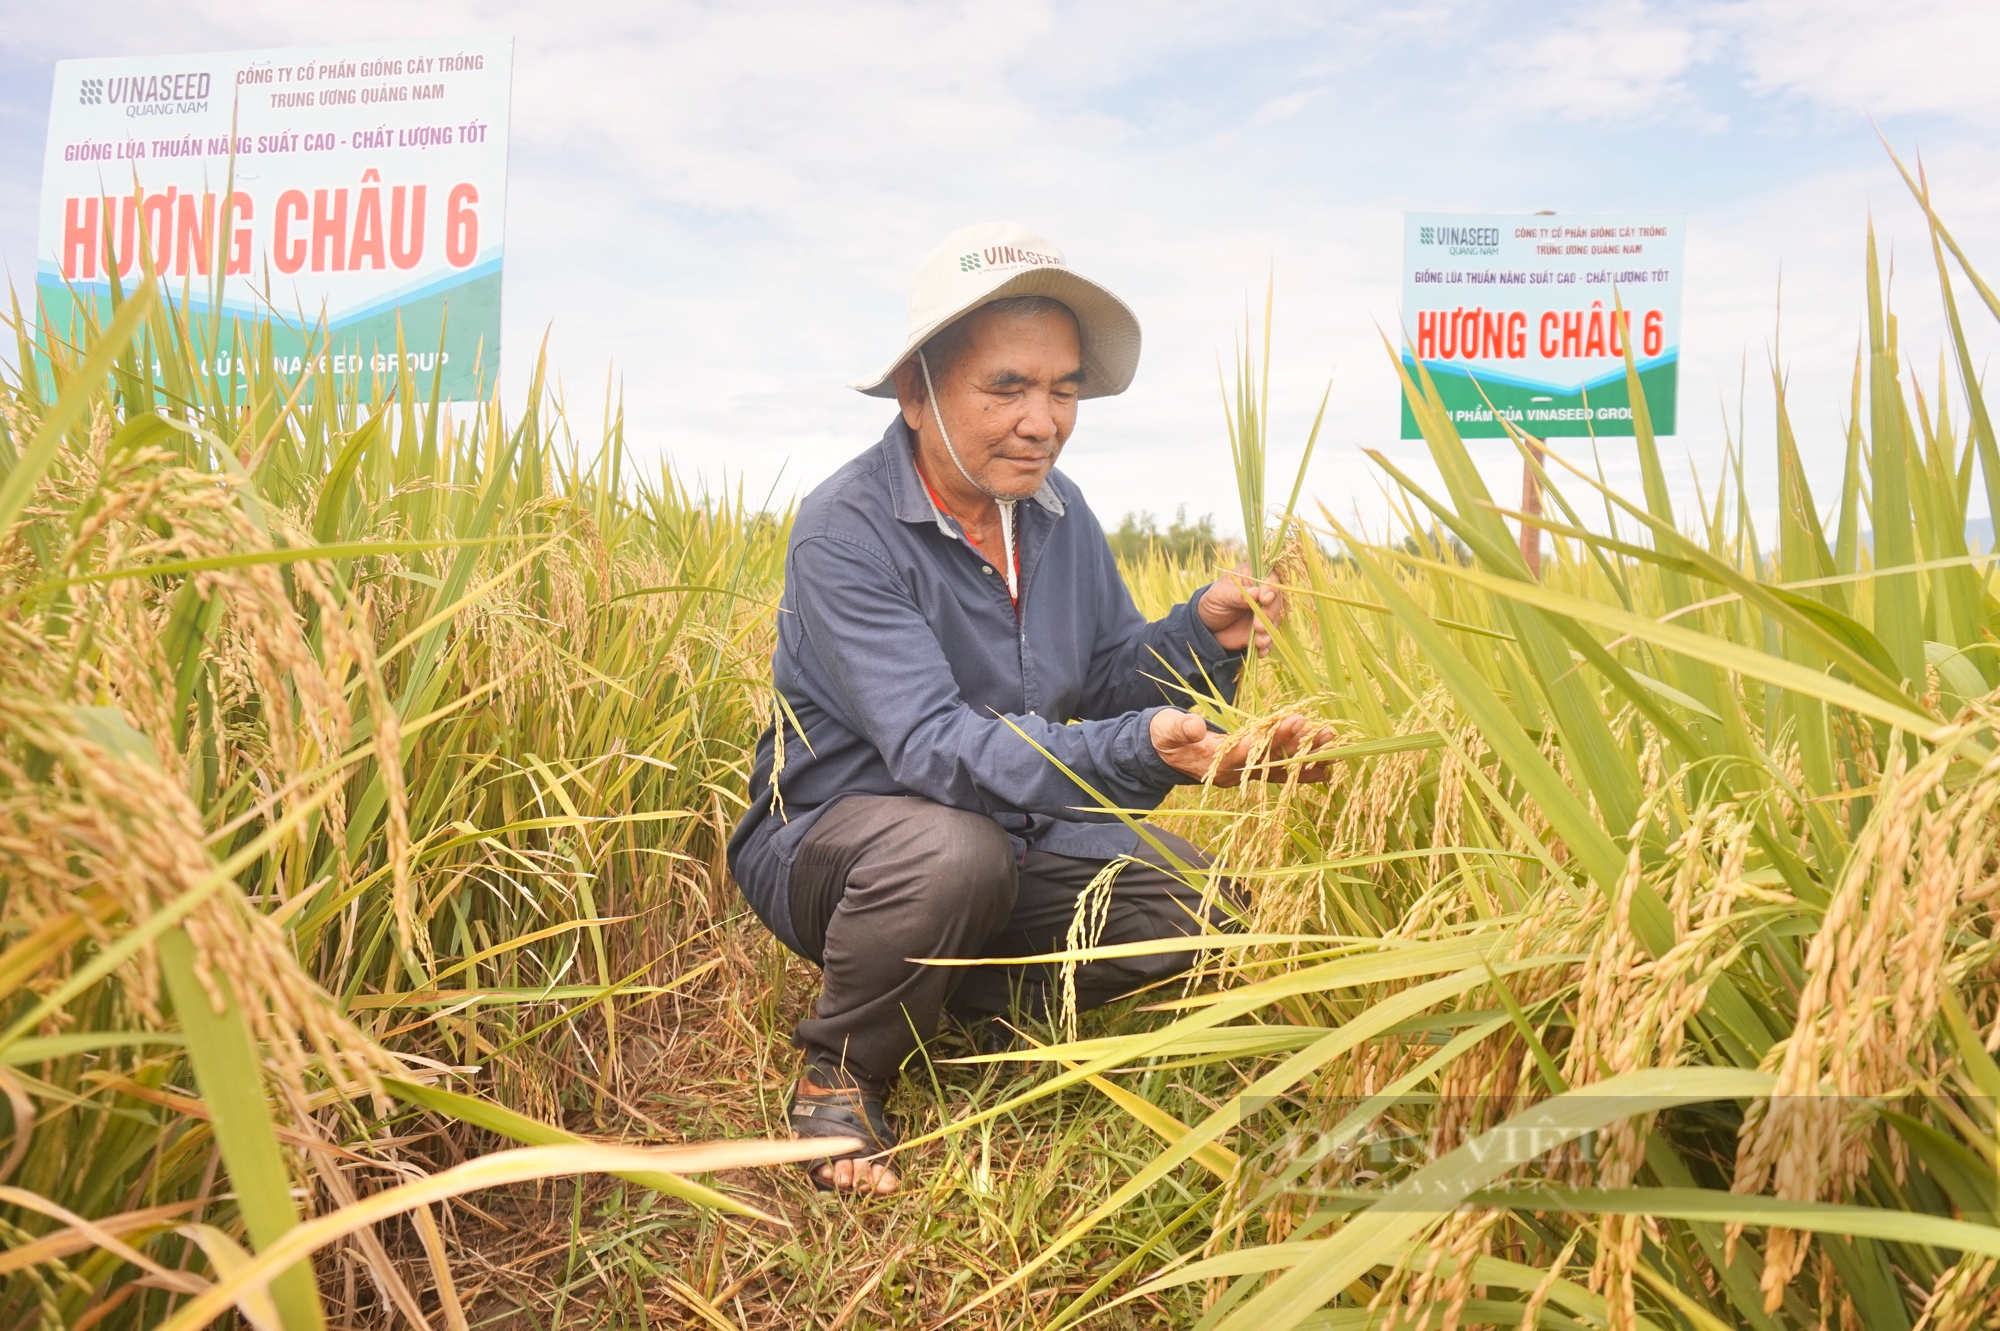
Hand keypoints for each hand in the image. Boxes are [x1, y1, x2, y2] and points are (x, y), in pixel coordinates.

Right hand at [1150, 710, 1342, 786]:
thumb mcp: (1166, 730)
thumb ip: (1180, 728)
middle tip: (1325, 733)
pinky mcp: (1252, 768)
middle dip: (1301, 749)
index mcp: (1217, 762)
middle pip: (1273, 764)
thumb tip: (1196, 727)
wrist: (1164, 754)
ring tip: (1333, 742)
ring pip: (1282, 769)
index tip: (1295, 720)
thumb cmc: (1165, 738)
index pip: (1251, 752)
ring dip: (1309, 757)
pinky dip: (1305, 764)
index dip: (1274, 739)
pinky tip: (1328, 758)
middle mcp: (1236, 772)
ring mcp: (1245, 773)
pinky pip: (1282, 768)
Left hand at [1198, 563, 1283, 653]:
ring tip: (1259, 642)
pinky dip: (1267, 645)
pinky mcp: (1263, 630)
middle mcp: (1263, 594)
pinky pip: (1270, 637)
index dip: (1271, 588)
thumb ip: (1237, 594)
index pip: (1270, 578)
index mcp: (1253, 577)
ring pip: (1275, 620)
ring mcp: (1265, 613)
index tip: (1264, 599)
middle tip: (1258, 626)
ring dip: (1269, 632)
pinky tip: (1261, 652)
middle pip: (1277, 601)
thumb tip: (1256, 593)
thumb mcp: (1219, 595)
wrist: (1206, 626)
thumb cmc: (1212, 602)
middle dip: (1269, 614)